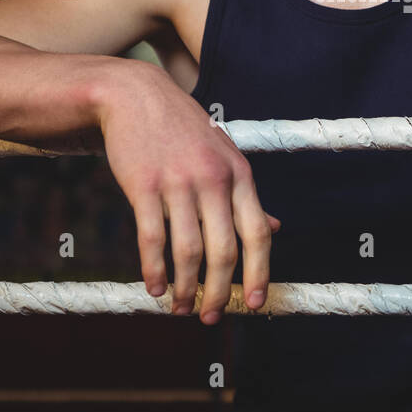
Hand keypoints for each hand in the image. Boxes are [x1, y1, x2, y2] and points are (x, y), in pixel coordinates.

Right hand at [97, 65, 279, 323]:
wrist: (136, 96)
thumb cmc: (183, 131)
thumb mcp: (224, 155)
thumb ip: (246, 195)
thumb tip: (275, 228)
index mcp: (240, 173)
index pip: (258, 233)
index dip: (259, 273)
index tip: (254, 303)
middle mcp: (213, 179)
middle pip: (224, 251)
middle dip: (219, 292)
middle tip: (212, 316)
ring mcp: (178, 182)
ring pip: (188, 251)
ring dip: (186, 287)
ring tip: (182, 307)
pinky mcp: (144, 186)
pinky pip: (152, 239)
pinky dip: (154, 270)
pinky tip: (155, 288)